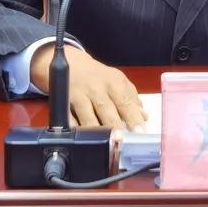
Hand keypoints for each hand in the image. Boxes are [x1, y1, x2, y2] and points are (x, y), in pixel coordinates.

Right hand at [29, 44, 146, 130]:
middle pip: (105, 108)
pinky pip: (69, 120)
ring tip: (105, 144)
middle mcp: (96, 88)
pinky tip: (83, 140)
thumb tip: (144, 118)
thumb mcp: (117, 81)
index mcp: (113, 82)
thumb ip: (130, 99)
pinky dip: (75, 130)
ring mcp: (78, 95)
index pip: (125, 101)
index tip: (140, 131)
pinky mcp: (64, 103)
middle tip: (121, 139)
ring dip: (96, 131)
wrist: (71, 62)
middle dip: (114, 125)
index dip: (132, 117)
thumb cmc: (98, 76)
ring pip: (87, 116)